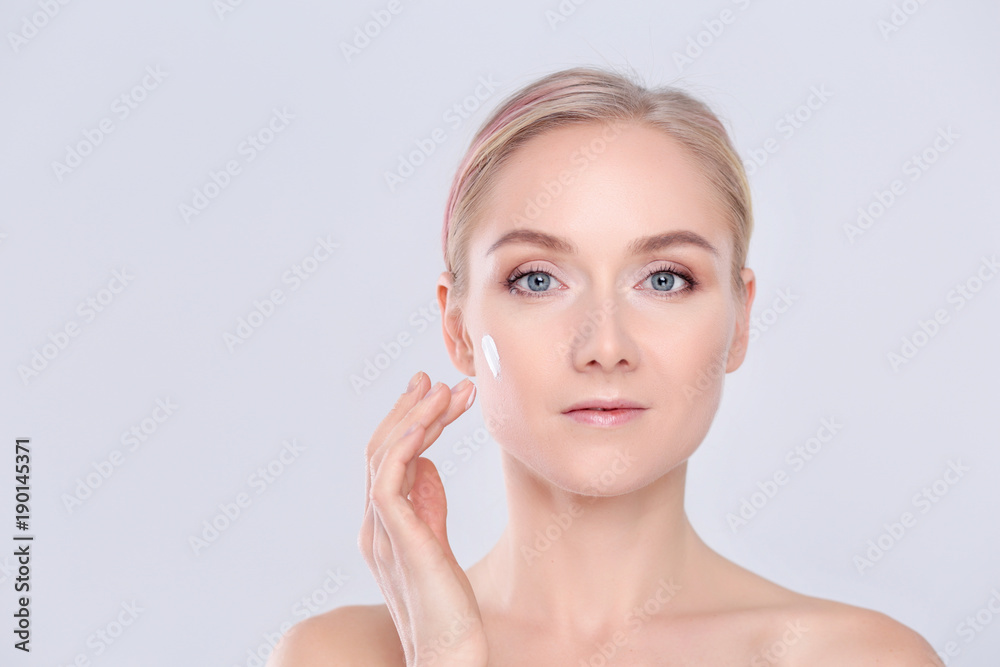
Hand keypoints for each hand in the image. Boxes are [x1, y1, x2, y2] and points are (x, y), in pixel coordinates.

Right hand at [359, 372, 487, 666]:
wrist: (448, 651)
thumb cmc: (445, 603)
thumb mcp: (436, 539)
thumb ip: (427, 501)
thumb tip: (425, 461)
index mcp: (382, 522)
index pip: (387, 457)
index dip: (407, 419)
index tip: (432, 390)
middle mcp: (373, 522)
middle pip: (381, 448)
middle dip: (410, 408)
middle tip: (436, 377)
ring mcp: (380, 530)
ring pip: (383, 455)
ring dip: (415, 416)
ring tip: (446, 389)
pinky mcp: (396, 538)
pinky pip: (389, 478)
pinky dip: (407, 442)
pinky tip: (432, 419)